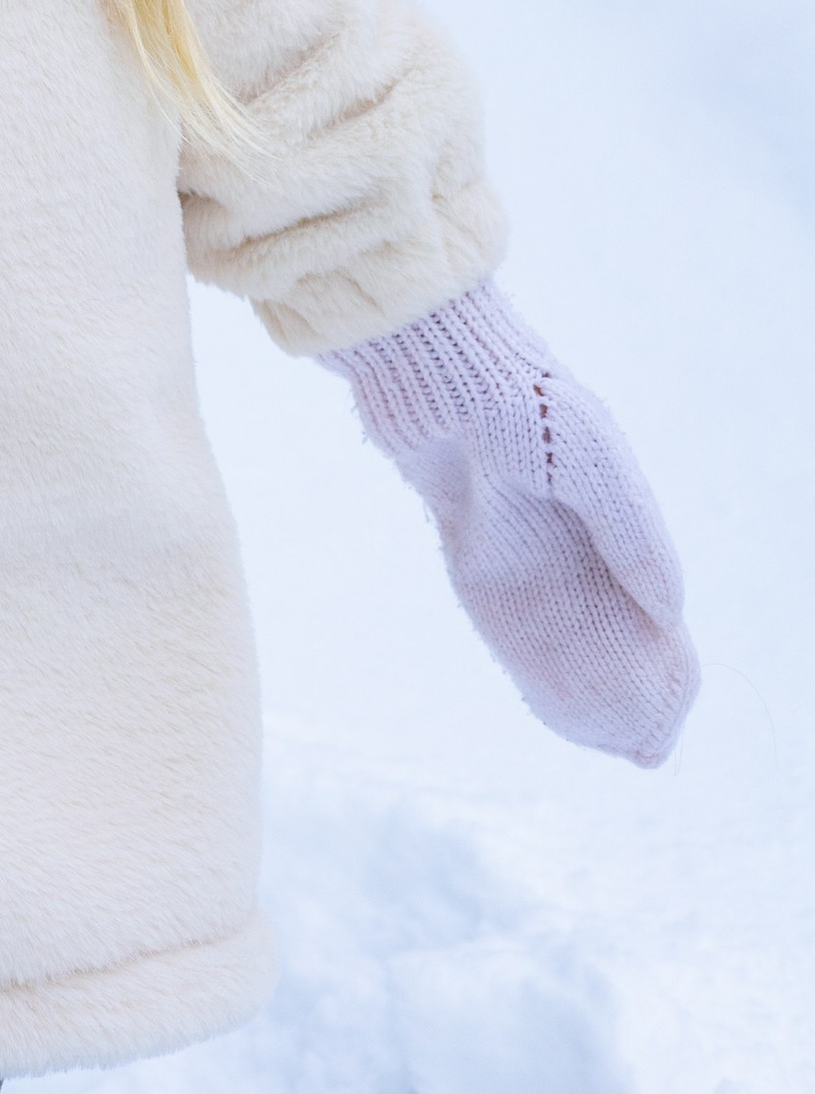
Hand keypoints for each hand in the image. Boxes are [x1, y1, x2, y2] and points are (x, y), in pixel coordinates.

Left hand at [322, 277, 698, 765]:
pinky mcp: (464, 523)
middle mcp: (566, 510)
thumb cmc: (510, 393)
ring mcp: (514, 520)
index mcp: (608, 491)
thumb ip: (630, 533)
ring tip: (592, 727)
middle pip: (604, 608)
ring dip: (569, 665)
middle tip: (632, 740)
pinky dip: (519, 641)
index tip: (673, 704)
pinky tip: (535, 683)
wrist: (420, 354)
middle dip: (621, 669)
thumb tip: (670, 614)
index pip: (649, 586)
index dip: (664, 646)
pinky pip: (497, 600)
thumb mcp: (589, 460)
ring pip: (552, 613)